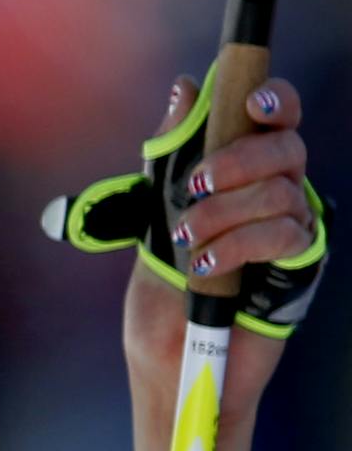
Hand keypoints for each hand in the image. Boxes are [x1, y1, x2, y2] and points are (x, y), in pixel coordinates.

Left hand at [124, 75, 315, 427]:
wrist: (169, 361)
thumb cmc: (162, 292)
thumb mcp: (151, 217)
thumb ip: (168, 158)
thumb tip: (183, 89)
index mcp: (241, 175)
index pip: (274, 120)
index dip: (273, 101)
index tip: (253, 102)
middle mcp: (275, 194)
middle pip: (285, 147)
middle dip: (236, 161)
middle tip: (196, 188)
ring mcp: (291, 230)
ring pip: (280, 190)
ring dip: (223, 214)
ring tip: (188, 241)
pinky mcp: (299, 268)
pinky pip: (284, 236)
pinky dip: (238, 246)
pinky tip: (207, 267)